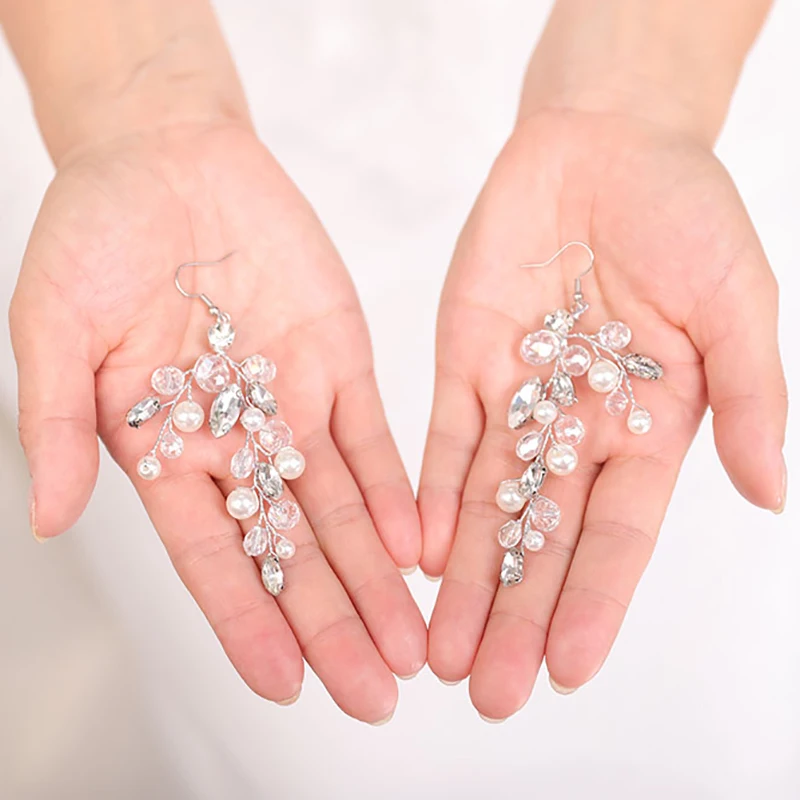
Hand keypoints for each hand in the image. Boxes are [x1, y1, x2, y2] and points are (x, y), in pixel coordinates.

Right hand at [10, 121, 425, 721]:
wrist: (172, 158)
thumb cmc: (97, 233)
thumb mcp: (56, 324)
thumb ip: (60, 421)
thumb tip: (50, 515)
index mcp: (164, 449)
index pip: (210, 556)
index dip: (245, 620)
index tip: (284, 685)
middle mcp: (236, 443)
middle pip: (290, 552)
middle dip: (332, 621)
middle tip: (375, 694)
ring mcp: (293, 406)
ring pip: (342, 510)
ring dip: (378, 576)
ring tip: (413, 644)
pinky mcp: (341, 363)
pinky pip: (373, 438)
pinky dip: (395, 491)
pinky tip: (422, 546)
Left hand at [418, 108, 786, 718]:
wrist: (603, 145)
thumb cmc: (685, 213)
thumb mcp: (736, 303)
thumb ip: (750, 398)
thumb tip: (774, 494)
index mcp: (650, 426)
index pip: (618, 534)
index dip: (595, 601)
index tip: (569, 669)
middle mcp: (577, 428)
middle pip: (542, 538)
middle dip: (516, 614)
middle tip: (486, 692)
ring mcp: (517, 399)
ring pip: (485, 506)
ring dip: (464, 577)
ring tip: (439, 649)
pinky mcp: (464, 363)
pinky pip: (446, 441)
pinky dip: (432, 496)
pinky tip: (419, 553)